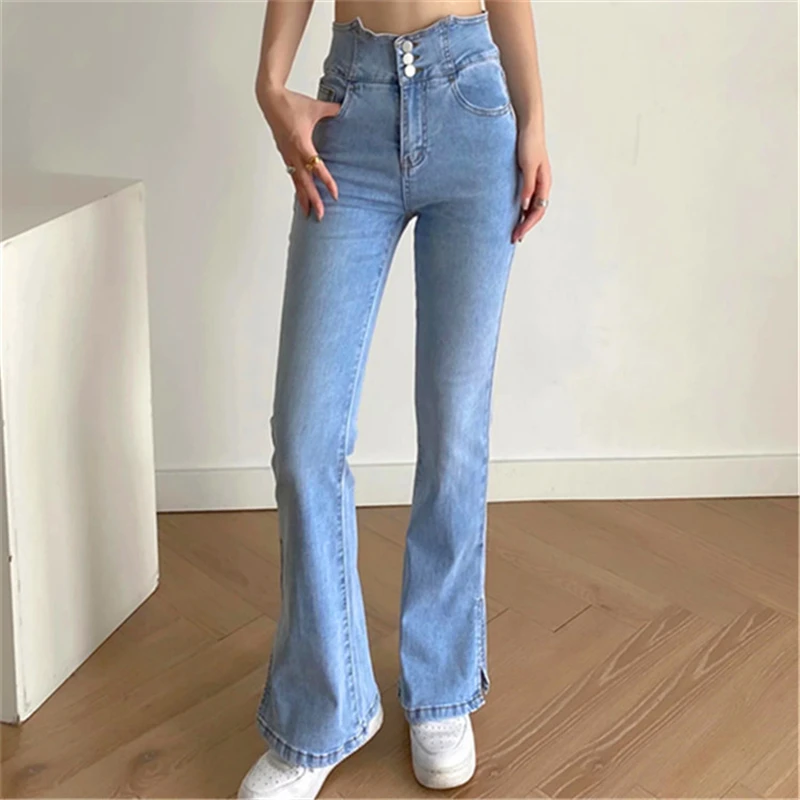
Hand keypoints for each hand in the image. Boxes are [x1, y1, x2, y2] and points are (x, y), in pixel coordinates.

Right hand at [258, 85, 340, 219]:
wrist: (269, 99)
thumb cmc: (291, 103)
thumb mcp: (315, 107)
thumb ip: (331, 110)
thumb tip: (343, 108)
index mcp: (302, 144)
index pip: (317, 168)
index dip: (327, 182)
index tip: (334, 195)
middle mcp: (293, 153)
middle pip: (305, 182)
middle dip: (313, 200)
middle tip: (320, 216)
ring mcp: (287, 155)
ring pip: (296, 181)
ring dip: (303, 197)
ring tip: (308, 213)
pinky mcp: (284, 153)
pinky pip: (291, 174)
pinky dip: (297, 186)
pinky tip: (300, 194)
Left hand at [513, 124, 551, 242]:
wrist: (528, 125)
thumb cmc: (529, 142)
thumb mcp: (528, 165)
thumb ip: (528, 186)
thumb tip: (524, 207)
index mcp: (544, 183)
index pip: (538, 210)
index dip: (528, 225)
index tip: (518, 235)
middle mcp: (542, 184)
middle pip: (536, 212)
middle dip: (526, 226)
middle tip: (514, 239)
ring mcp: (535, 181)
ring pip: (531, 206)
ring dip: (524, 219)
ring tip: (514, 231)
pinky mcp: (527, 176)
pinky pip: (526, 198)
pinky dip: (521, 209)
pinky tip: (513, 213)